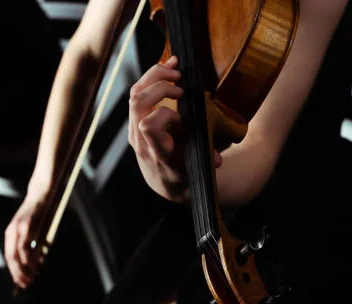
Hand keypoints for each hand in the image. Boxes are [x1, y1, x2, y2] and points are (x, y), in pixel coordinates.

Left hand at [4, 193, 46, 288]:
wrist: (40, 196)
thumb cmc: (39, 215)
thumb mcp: (34, 233)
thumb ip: (32, 247)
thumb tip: (34, 264)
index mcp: (11, 235)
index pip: (9, 258)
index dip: (14, 272)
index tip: (21, 283)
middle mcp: (11, 233)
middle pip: (10, 258)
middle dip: (17, 274)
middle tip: (25, 284)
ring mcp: (17, 229)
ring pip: (15, 255)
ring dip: (22, 269)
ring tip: (30, 278)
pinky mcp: (25, 226)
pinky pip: (24, 246)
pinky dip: (27, 258)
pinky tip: (33, 265)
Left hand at [128, 55, 221, 201]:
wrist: (165, 184)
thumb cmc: (184, 173)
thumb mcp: (196, 168)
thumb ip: (206, 161)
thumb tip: (217, 160)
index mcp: (157, 153)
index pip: (148, 126)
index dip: (165, 114)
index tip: (181, 118)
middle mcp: (141, 141)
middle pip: (138, 101)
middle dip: (160, 86)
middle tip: (181, 86)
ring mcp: (134, 130)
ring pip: (135, 94)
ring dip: (154, 76)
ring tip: (175, 72)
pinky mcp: (134, 121)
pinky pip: (137, 94)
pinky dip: (152, 78)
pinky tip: (168, 71)